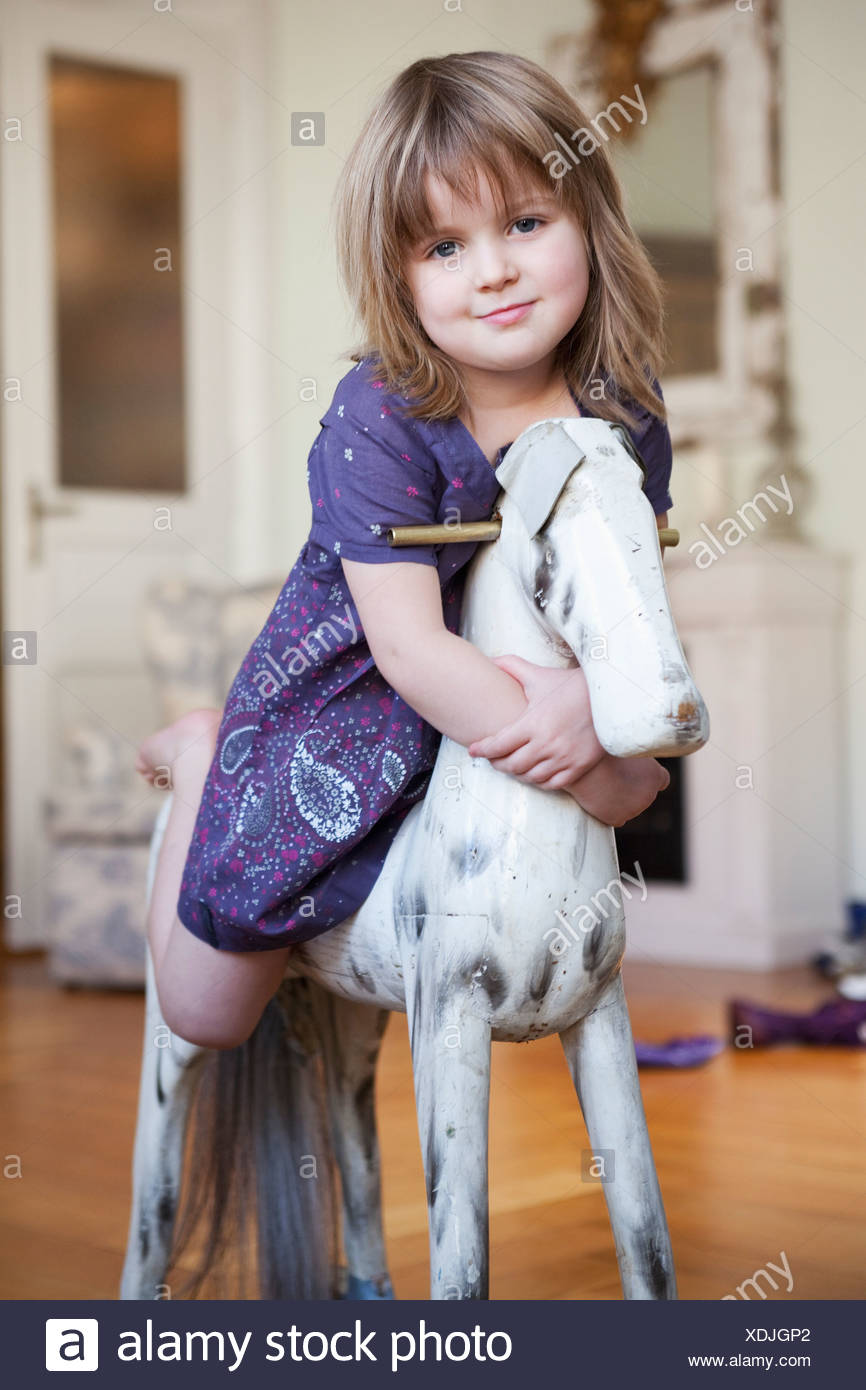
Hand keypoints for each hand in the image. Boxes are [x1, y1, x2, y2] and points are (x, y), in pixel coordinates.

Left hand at [467, 654, 606, 788]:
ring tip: (512, 765)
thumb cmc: (570, 686)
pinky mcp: (579, 766)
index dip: (483, 750)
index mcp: (534, 722)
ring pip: (530, 777)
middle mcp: (547, 743)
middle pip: (511, 765)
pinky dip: (540, 781)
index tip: (474, 751)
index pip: (499, 744)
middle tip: (493, 759)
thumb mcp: (540, 676)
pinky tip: (534, 772)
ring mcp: (564, 758)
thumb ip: (513, 667)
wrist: (609, 697)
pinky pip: (552, 784)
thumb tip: (490, 660)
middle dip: (497, 763)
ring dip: (517, 773)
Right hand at [567, 754, 669, 826]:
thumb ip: (635, 755)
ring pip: (628, 807)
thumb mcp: (626, 745)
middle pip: (642, 794)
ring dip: (619, 799)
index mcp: (656, 776)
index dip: (647, 777)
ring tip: (601, 783)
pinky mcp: (617, 818)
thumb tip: (631, 757)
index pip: (661, 780)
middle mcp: (649, 795)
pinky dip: (610, 811)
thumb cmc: (603, 750)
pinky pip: (617, 818)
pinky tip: (599, 799)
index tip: (636, 772)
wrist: (586, 766)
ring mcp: (634, 810)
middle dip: (630, 787)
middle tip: (612, 775)